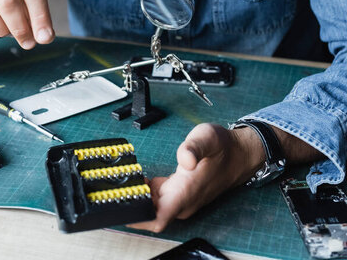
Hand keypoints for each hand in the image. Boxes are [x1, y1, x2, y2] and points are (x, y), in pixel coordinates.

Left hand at [131, 122, 264, 232]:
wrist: (239, 153)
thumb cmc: (223, 147)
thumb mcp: (207, 137)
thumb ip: (193, 147)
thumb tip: (184, 158)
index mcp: (186, 192)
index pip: (158, 218)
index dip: (137, 217)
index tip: (121, 206)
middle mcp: (183, 201)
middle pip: (151, 214)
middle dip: (132, 203)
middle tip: (116, 185)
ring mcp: (182, 199)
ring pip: (154, 207)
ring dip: (139, 197)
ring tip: (126, 179)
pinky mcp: (181, 193)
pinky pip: (159, 199)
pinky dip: (147, 192)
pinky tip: (141, 178)